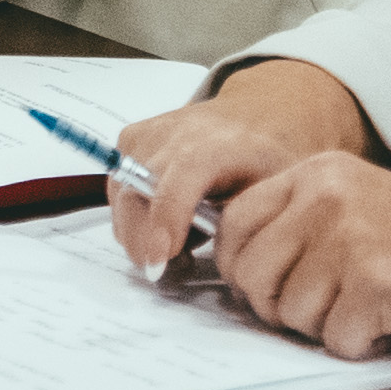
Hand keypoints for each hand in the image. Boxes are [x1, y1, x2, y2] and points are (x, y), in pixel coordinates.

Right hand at [111, 57, 374, 271]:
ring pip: (122, 197)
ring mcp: (148, 133)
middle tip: (163, 270)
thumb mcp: (273, 196)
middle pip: (139, 192)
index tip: (160, 259)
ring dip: (138, 231)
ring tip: (175, 242)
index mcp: (221, 144)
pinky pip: (118, 189)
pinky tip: (162, 221)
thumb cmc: (267, 161)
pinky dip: (133, 214)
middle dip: (143, 242)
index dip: (166, 219)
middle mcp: (177, 132)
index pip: (180, 179)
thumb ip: (246, 226)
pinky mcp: (130, 138)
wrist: (255, 118)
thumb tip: (221, 263)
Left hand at [207, 154, 390, 359]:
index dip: (239, 268)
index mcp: (314, 175)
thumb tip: (239, 271)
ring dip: (328, 325)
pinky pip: (336, 339)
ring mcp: (348, 241)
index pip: (234, 223)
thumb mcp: (351, 202)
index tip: (265, 287)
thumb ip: (296, 223)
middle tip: (323, 308)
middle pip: (253, 275)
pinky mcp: (374, 285)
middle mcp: (325, 199)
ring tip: (368, 306)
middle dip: (280, 306)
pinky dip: (362, 343)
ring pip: (292, 313)